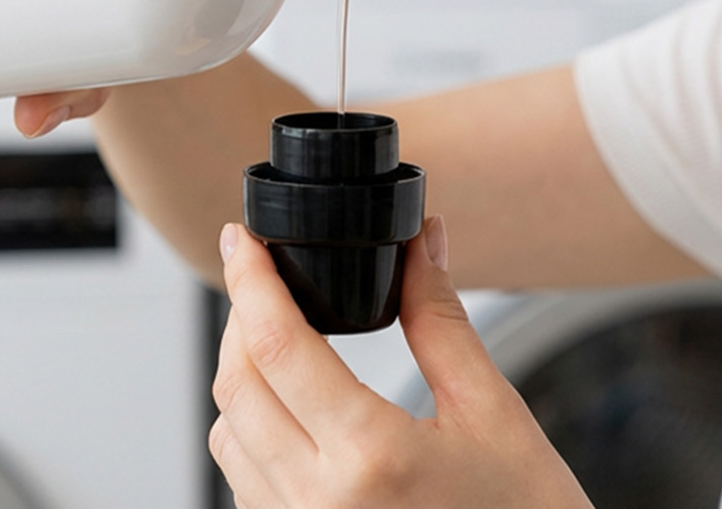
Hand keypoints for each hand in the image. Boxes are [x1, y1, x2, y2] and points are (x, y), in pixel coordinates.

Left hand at [212, 218, 593, 507]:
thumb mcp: (494, 415)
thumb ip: (440, 321)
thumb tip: (420, 242)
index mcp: (371, 457)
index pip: (279, 346)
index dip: (251, 280)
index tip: (242, 239)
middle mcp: (319, 503)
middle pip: (237, 386)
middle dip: (241, 319)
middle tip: (262, 276)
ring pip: (227, 435)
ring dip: (241, 378)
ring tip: (277, 338)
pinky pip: (244, 483)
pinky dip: (250, 432)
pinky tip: (289, 409)